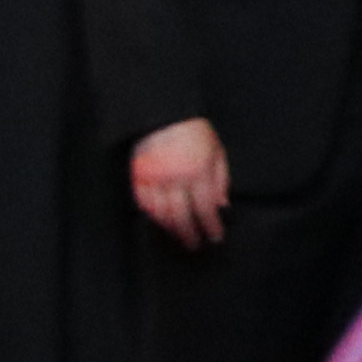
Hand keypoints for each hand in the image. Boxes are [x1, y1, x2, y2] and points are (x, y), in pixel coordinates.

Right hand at [130, 114, 231, 248]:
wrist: (162, 115)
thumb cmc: (194, 132)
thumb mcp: (216, 151)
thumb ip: (221, 179)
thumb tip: (223, 206)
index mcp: (199, 170)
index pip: (206, 208)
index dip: (211, 226)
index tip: (215, 238)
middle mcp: (176, 178)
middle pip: (182, 216)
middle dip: (190, 234)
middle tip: (195, 246)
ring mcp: (154, 178)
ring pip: (161, 213)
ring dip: (172, 229)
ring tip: (180, 237)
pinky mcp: (138, 176)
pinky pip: (144, 203)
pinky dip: (152, 216)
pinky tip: (161, 223)